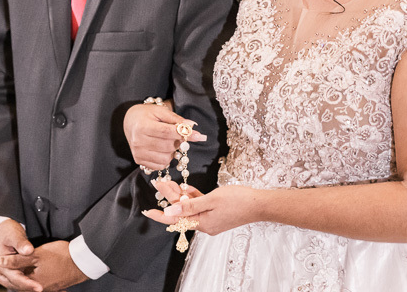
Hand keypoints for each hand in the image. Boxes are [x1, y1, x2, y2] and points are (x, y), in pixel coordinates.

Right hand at [0, 219, 40, 291]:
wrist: (2, 231)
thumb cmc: (8, 232)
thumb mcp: (14, 235)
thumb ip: (21, 243)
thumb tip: (28, 251)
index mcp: (4, 266)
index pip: (17, 278)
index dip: (29, 284)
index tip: (40, 287)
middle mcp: (8, 272)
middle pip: (20, 285)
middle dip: (32, 288)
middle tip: (44, 289)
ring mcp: (13, 271)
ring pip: (24, 284)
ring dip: (33, 287)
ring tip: (48, 290)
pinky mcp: (20, 269)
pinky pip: (27, 279)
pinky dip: (34, 283)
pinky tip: (43, 287)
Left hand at [0, 241, 86, 291]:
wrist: (83, 261)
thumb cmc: (60, 256)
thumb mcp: (36, 255)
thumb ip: (18, 259)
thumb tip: (0, 262)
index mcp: (34, 283)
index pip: (14, 282)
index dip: (3, 277)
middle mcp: (41, 288)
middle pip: (21, 286)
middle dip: (9, 281)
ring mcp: (50, 287)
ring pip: (30, 286)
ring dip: (20, 281)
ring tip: (12, 277)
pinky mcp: (56, 284)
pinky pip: (39, 284)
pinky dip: (31, 281)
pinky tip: (32, 277)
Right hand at [123, 103, 205, 170]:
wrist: (129, 122)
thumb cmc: (147, 115)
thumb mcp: (160, 111)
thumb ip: (176, 119)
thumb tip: (192, 127)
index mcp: (143, 126)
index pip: (167, 132)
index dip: (183, 133)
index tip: (198, 135)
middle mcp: (138, 141)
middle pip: (168, 146)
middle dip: (178, 141)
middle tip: (177, 135)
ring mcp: (138, 153)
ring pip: (166, 158)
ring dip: (172, 151)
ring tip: (167, 142)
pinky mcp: (139, 161)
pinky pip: (160, 165)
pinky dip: (166, 158)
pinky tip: (162, 150)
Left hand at [142, 180, 260, 235]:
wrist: (260, 204)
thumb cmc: (238, 200)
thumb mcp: (211, 200)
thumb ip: (190, 206)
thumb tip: (169, 212)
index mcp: (202, 224)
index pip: (175, 222)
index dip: (160, 216)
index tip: (147, 211)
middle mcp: (205, 225)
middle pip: (182, 212)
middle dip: (170, 197)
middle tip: (160, 182)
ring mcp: (211, 220)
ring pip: (190, 207)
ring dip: (180, 196)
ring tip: (169, 182)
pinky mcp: (216, 214)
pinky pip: (200, 206)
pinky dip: (193, 198)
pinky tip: (186, 188)